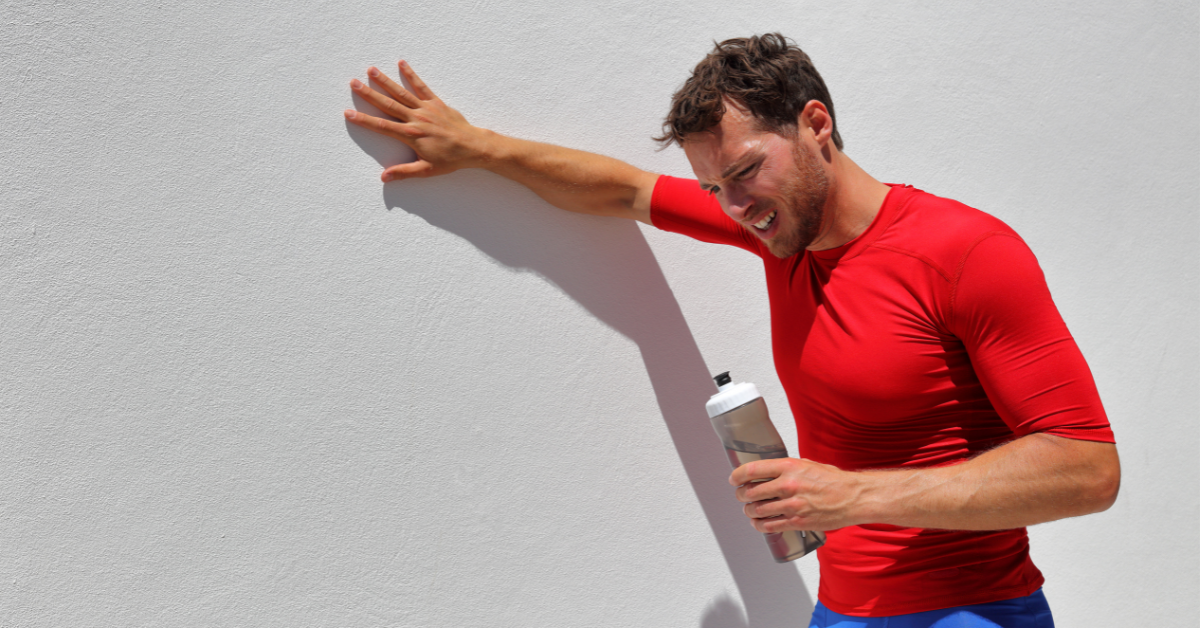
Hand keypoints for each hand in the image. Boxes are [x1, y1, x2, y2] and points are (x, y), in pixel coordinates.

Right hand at [344, 61, 492, 181]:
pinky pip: (422, 86)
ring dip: (385, 81)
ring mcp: (426, 109)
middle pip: (388, 104)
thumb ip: (404, 172)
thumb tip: (384, 178)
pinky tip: (402, 63)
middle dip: (369, 94)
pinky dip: (411, 75)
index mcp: (411, 135)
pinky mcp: (436, 103)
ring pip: (401, 92)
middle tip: (354, 83)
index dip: (364, 120)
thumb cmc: (451, 160)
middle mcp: (416, 119)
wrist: (473, 146)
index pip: (382, 126)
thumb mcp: (427, 170)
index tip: (348, 112)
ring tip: (371, 70)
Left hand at [730, 457, 864, 532]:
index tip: (734, 479)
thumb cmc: (834, 480)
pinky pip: (770, 526)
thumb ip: (787, 468)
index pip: (752, 470)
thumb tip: (768, 470)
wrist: (853, 498)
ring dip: (749, 511)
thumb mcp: (808, 464)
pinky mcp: (797, 522)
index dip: (737, 476)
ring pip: (757, 511)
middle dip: (741, 495)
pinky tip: (759, 523)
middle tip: (742, 496)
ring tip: (750, 510)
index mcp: (788, 467)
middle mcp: (787, 485)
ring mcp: (792, 505)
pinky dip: (760, 525)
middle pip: (750, 492)